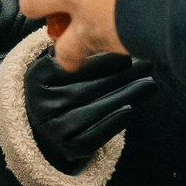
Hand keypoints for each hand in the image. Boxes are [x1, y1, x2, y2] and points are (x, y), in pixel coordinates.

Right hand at [25, 51, 156, 170]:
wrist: (47, 125)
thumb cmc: (62, 86)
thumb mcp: (60, 65)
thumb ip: (77, 50)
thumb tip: (117, 37)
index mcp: (37, 77)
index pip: (71, 66)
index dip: (102, 61)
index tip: (127, 55)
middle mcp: (40, 104)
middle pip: (85, 89)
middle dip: (120, 77)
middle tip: (146, 66)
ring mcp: (53, 128)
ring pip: (92, 110)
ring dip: (125, 96)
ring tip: (148, 84)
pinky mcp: (67, 148)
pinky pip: (93, 136)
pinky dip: (113, 122)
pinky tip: (130, 110)